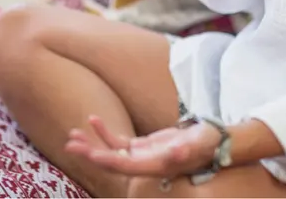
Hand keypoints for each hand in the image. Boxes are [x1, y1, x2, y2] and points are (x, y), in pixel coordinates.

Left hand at [64, 115, 220, 177]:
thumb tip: (174, 153)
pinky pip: (119, 141)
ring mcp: (142, 156)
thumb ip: (186, 150)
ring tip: (72, 134)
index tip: (89, 153)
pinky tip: (93, 119)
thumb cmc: (208, 143)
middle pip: (112, 160)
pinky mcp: (143, 146)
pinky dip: (105, 131)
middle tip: (70, 144)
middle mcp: (145, 165)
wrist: (215, 142)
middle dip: (90, 152)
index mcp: (155, 166)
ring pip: (111, 151)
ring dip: (92, 142)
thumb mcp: (199, 145)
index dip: (107, 160)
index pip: (125, 166)